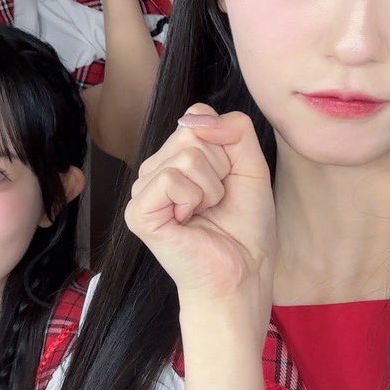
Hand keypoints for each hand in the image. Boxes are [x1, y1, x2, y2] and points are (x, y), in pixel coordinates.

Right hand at [126, 105, 275, 318]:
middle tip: (216, 202)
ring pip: (186, 156)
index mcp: (176, 159)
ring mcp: (143, 190)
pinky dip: (192, 199)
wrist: (242, 272)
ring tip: (204, 213)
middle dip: (220, 169)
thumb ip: (235, 129)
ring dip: (210, 189)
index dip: (225, 146)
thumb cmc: (245, 228)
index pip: (197, 117)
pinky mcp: (138, 212)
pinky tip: (188, 221)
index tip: (228, 180)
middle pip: (192, 134)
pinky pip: (170, 179)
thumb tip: (196, 119)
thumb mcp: (251, 166)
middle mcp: (154, 170)